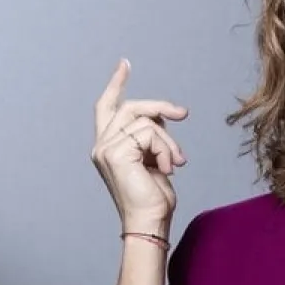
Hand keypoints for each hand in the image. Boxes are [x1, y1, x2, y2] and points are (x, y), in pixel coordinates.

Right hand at [90, 58, 188, 228]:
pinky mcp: (116, 152)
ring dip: (168, 141)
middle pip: (131, 106)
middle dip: (160, 107)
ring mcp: (105, 148)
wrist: (150, 220)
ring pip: (146, 120)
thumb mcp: (154, 159)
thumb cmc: (154, 196)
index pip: (106, 107)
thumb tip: (162, 117)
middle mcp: (101, 145)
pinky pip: (150, 133)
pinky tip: (167, 168)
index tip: (125, 63)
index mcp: (108, 146)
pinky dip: (166, 149)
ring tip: (174, 163)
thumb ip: (151, 137)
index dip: (116, 84)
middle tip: (183, 114)